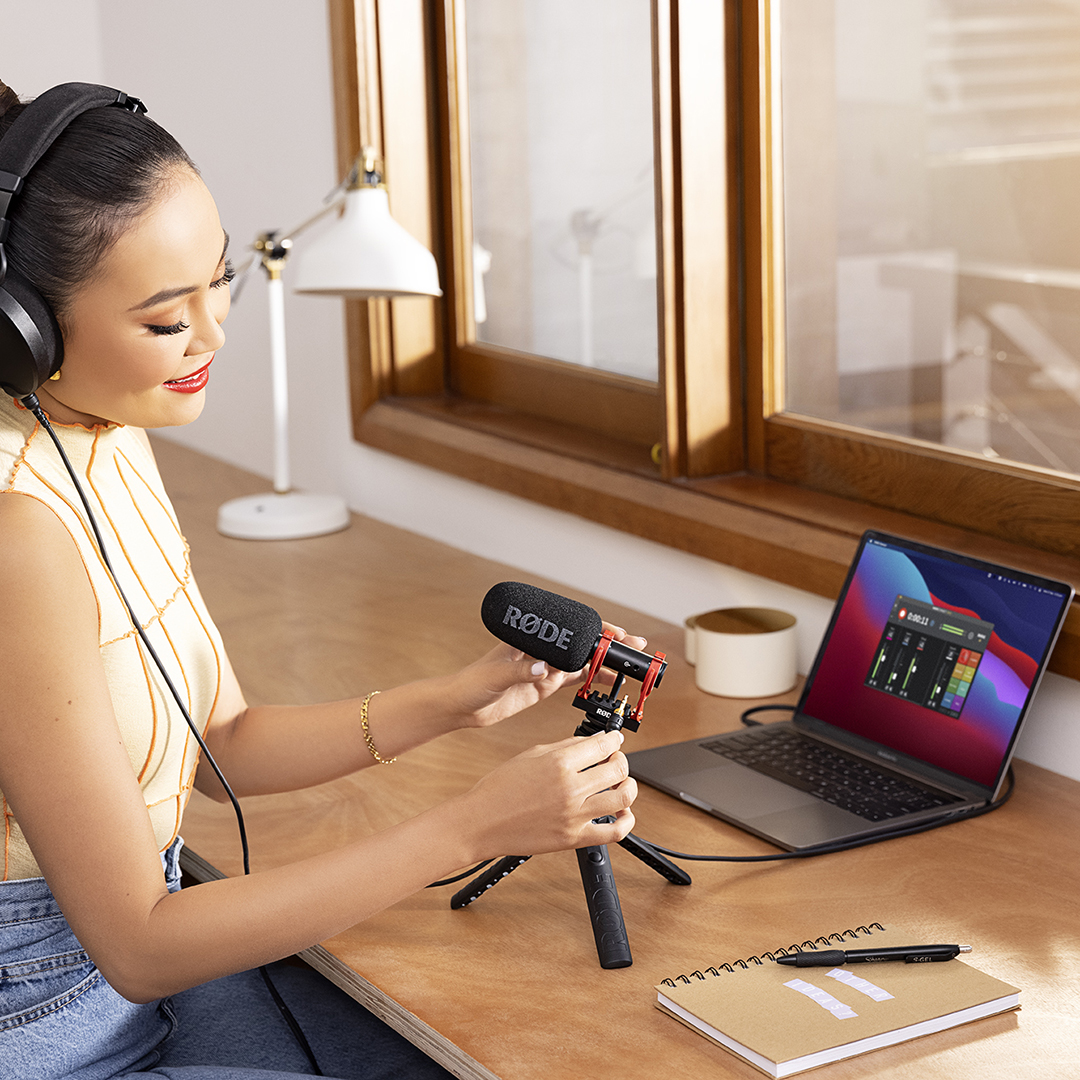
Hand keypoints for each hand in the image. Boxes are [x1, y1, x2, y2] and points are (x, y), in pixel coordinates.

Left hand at [450, 622, 647, 728]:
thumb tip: (541, 668)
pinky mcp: (543, 685)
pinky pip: (574, 680)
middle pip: (581, 644)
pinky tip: (610, 682)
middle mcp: (541, 650)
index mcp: (531, 639)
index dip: (595, 631)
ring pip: (583, 662)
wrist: (460, 705)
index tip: (614, 635)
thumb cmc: (470, 683)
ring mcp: (544, 667)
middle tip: (635, 647)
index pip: (569, 629)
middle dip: (609, 644)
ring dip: (605, 663)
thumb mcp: (494, 675)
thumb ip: (518, 671)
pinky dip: (593, 681)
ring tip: (630, 666)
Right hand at [457, 730, 637, 857]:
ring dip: (628, 787)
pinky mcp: (573, 838)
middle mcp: (570, 788)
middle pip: (617, 769)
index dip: (614, 739)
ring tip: (622, 784)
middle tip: (615, 759)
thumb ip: (565, 747)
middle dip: (621, 760)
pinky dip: (626, 821)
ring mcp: (574, 815)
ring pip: (623, 798)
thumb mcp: (531, 755)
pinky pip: (614, 832)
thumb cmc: (499, 788)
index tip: (615, 739)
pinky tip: (622, 812)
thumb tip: (591, 742)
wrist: (481, 822)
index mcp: (558, 763)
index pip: (602, 745)